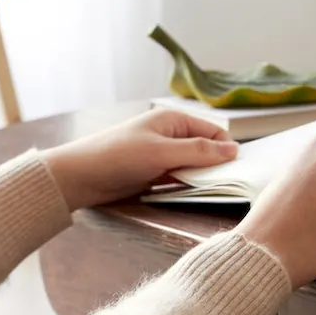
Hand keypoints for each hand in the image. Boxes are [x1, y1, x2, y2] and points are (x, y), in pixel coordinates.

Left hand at [42, 109, 238, 211]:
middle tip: (221, 184)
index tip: (234, 171)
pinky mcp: (156, 173)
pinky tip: (188, 193)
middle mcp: (171, 135)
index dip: (226, 150)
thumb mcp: (163, 153)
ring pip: (194, 166)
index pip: (213, 132)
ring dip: (200, 178)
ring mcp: (164, 155)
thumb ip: (199, 152)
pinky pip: (181, 178)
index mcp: (173, 121)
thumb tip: (234, 150)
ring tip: (204, 190)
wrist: (81, 177)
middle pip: (206, 150)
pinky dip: (187, 185)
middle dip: (214, 166)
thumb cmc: (118, 157)